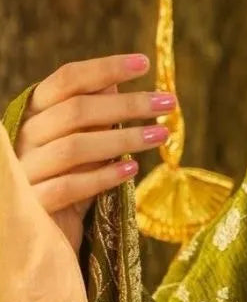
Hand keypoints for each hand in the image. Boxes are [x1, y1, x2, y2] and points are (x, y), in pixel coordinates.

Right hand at [13, 53, 175, 266]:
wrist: (38, 238)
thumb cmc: (64, 185)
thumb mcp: (81, 149)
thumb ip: (91, 119)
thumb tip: (114, 83)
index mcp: (33, 114)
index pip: (67, 79)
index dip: (105, 68)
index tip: (144, 64)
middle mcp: (23, 137)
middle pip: (77, 110)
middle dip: (128, 104)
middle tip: (168, 103)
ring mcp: (25, 171)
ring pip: (75, 147)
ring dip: (123, 139)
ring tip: (160, 136)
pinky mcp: (34, 206)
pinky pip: (70, 187)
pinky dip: (103, 177)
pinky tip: (132, 171)